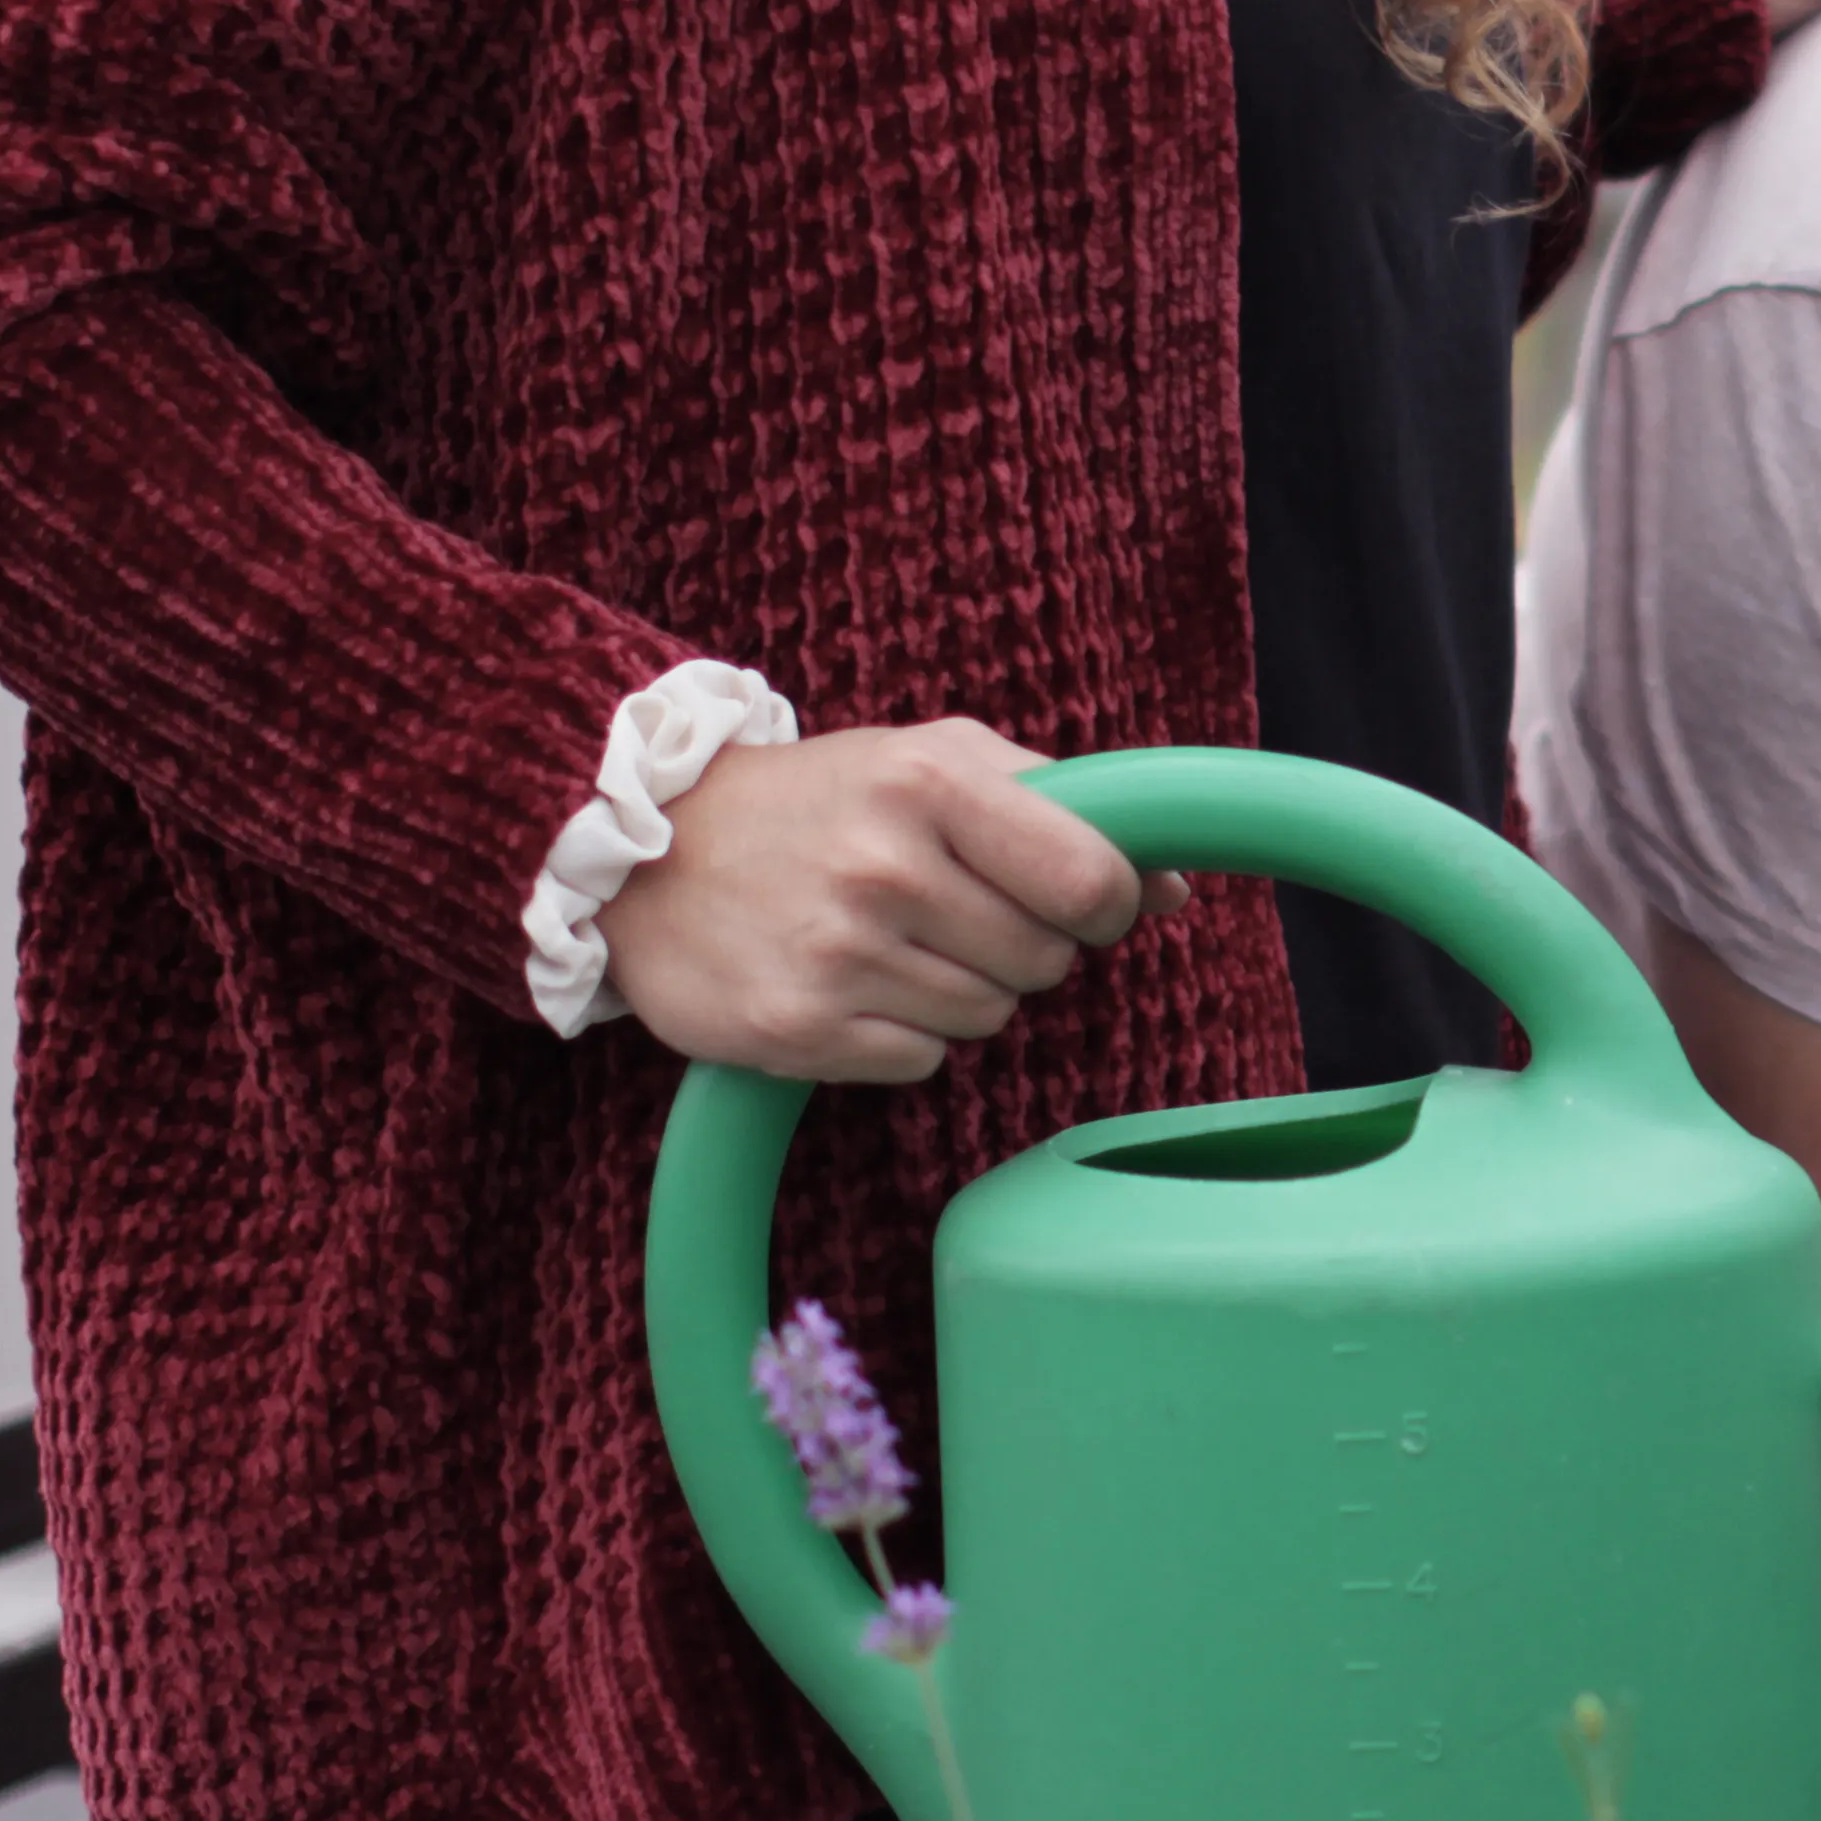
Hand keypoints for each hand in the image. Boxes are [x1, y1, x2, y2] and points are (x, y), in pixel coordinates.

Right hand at [597, 719, 1193, 1082]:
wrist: (646, 847)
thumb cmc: (824, 797)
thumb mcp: (938, 759)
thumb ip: (1065, 808)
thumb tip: (1173, 890)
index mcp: (930, 784)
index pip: (1090, 881)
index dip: (1105, 904)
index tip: (1078, 901)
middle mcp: (883, 869)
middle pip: (1046, 962)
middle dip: (1022, 945)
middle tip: (953, 911)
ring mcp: (835, 955)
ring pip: (988, 1018)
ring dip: (961, 991)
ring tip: (892, 941)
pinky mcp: (794, 1032)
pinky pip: (920, 1062)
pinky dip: (901, 1035)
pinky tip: (851, 984)